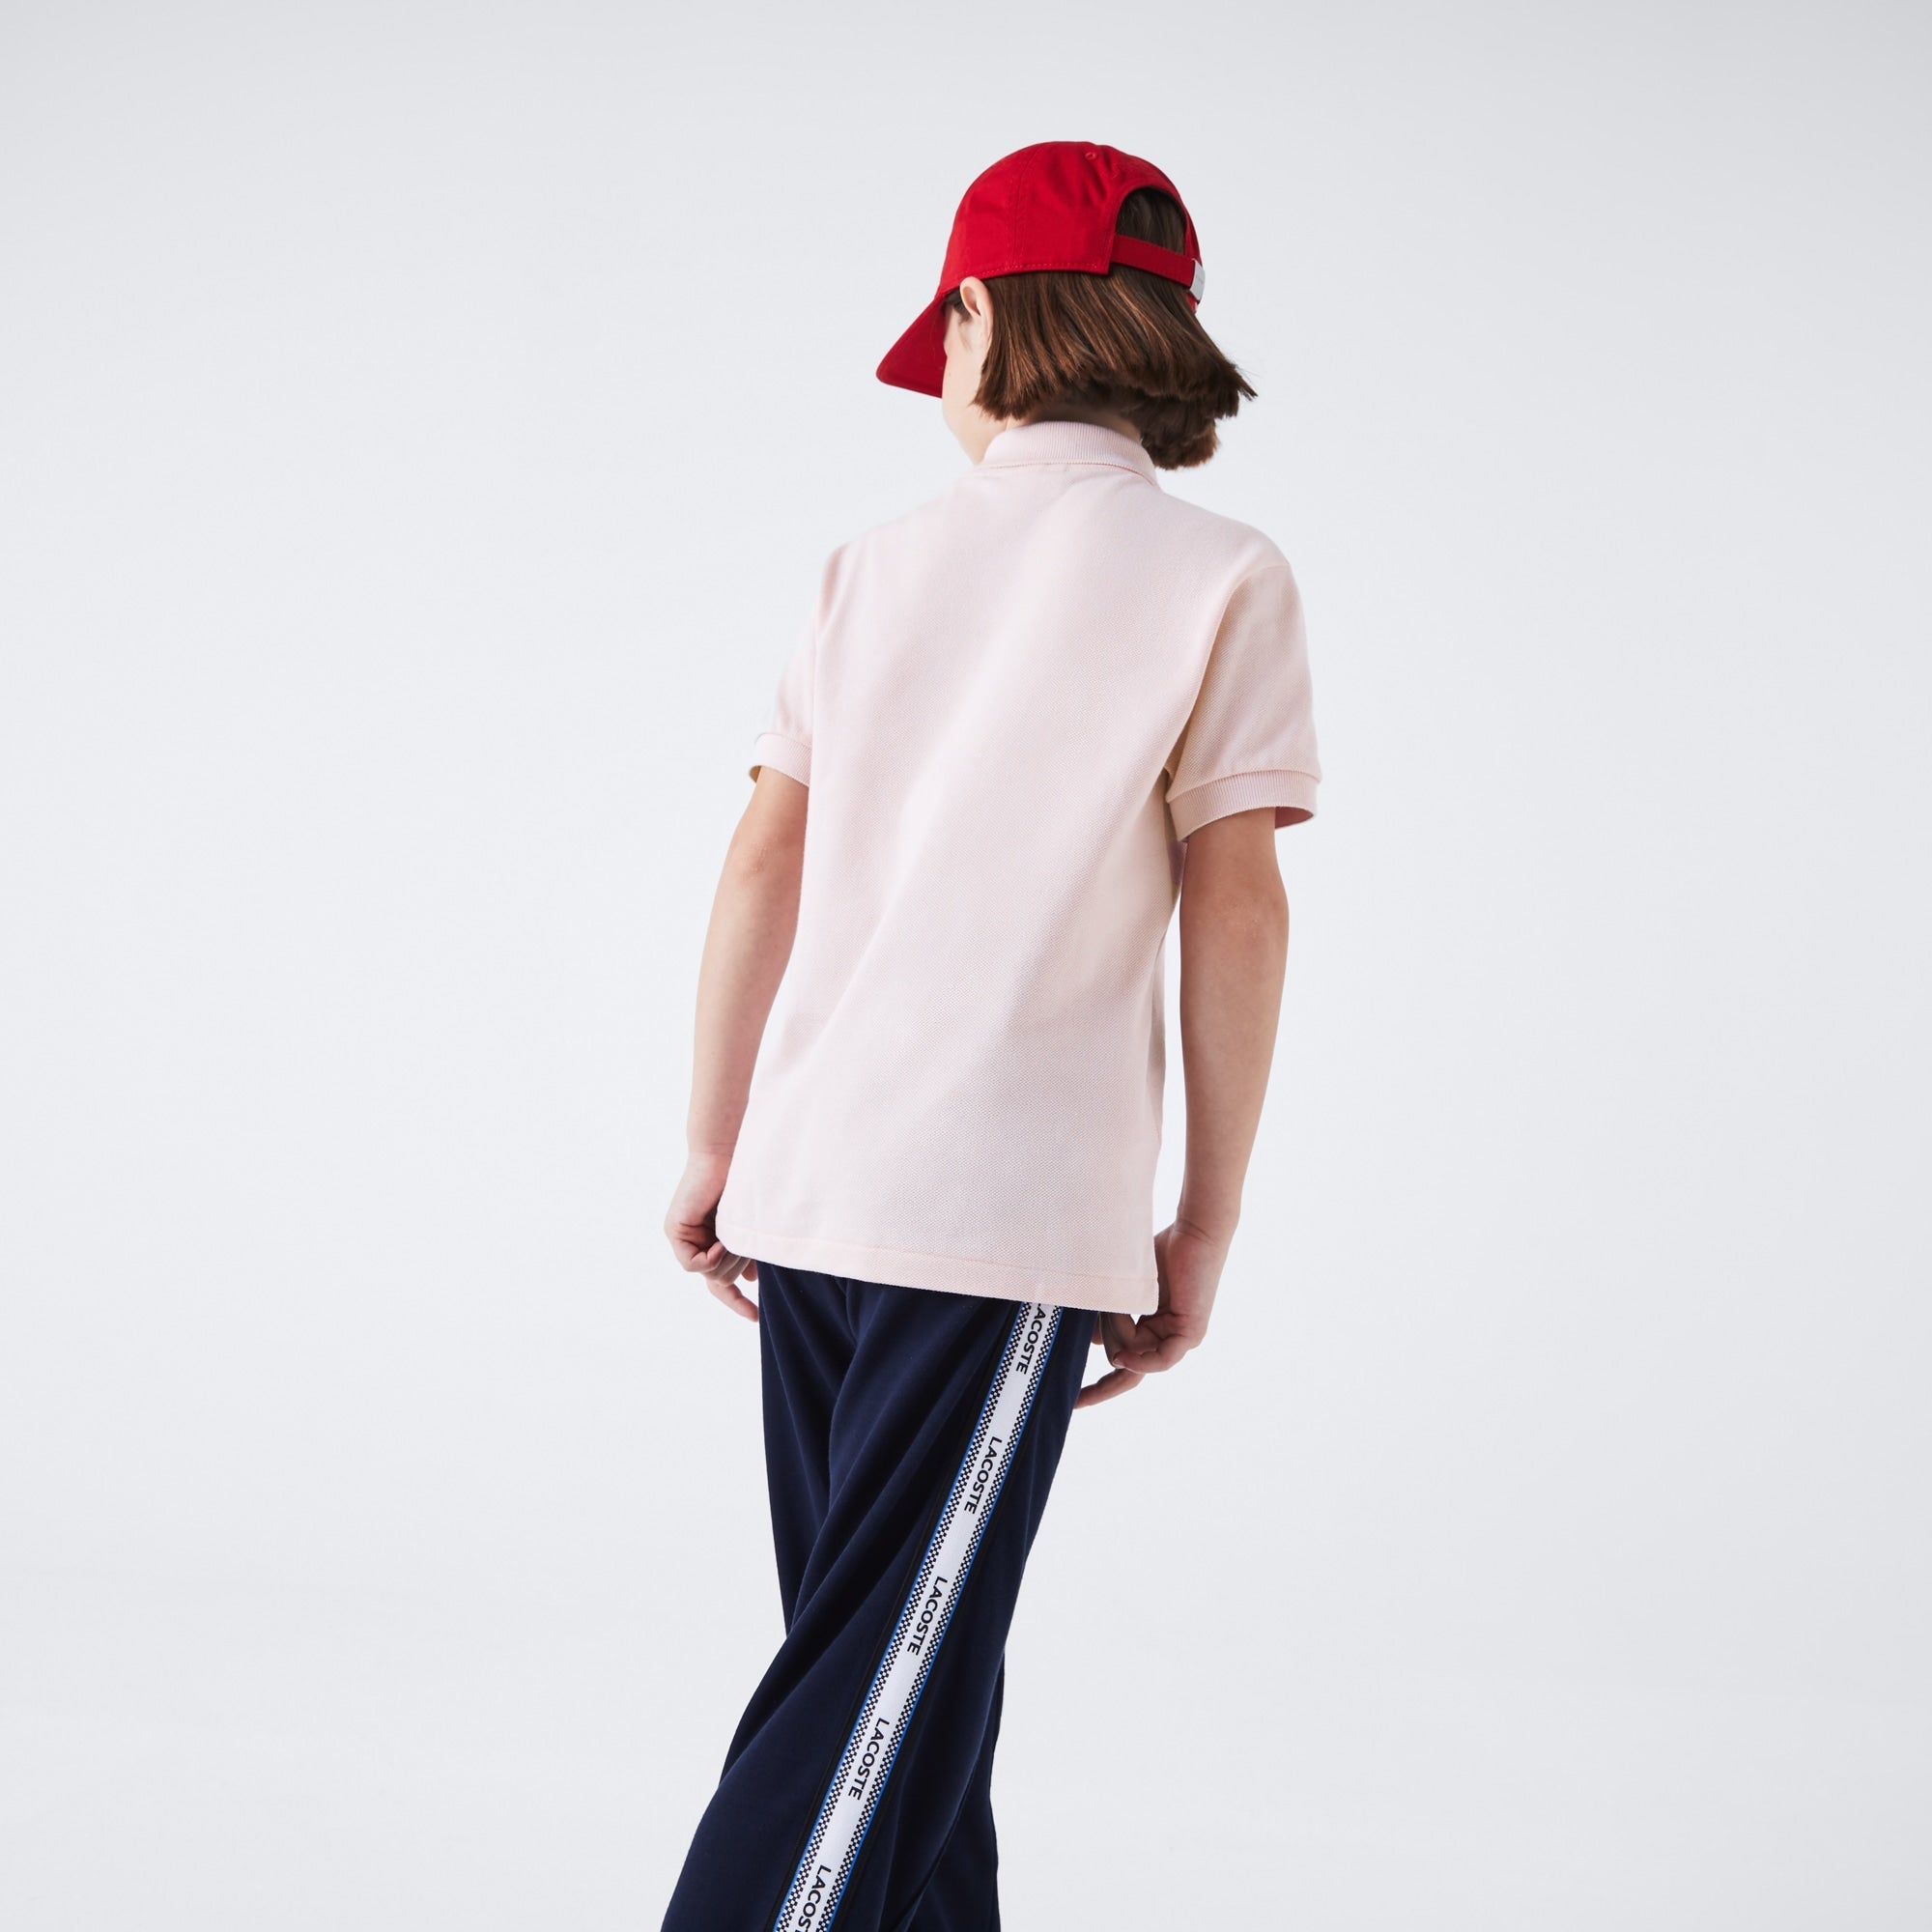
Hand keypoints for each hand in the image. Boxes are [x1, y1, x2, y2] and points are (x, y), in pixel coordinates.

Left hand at [664, 1145, 758, 1321]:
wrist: (728, 1155)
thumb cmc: (745, 1184)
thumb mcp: (747, 1229)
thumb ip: (743, 1254)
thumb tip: (749, 1280)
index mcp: (716, 1242)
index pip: (721, 1283)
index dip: (736, 1302)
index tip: (754, 1317)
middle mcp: (698, 1241)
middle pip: (719, 1280)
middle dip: (738, 1267)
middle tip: (746, 1246)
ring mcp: (685, 1237)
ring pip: (710, 1274)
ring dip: (730, 1258)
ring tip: (735, 1233)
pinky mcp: (675, 1231)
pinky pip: (695, 1264)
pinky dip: (711, 1257)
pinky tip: (720, 1241)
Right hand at [1075, 1219, 1226, 1409]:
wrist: (1193, 1232)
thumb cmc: (1159, 1253)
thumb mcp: (1124, 1291)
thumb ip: (1110, 1319)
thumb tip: (1095, 1344)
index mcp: (1151, 1332)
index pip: (1123, 1371)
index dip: (1099, 1389)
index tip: (1074, 1402)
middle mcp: (1166, 1340)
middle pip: (1123, 1363)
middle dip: (1106, 1340)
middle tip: (1097, 1318)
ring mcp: (1179, 1340)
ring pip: (1135, 1356)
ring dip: (1118, 1330)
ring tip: (1120, 1299)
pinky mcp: (1191, 1333)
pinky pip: (1161, 1359)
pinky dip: (1141, 1360)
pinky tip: (1124, 1356)